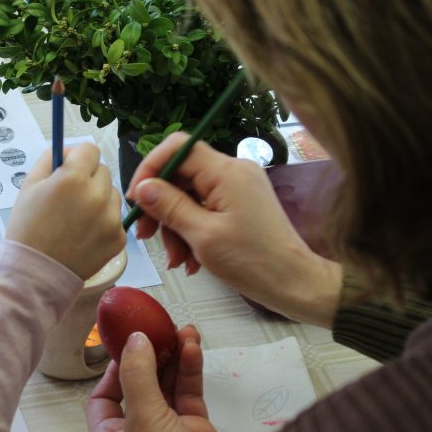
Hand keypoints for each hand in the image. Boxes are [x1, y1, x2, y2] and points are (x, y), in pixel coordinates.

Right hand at [5, 142, 124, 279]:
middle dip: (89, 178)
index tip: (68, 169)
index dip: (77, 158)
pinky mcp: (119, 238)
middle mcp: (97, 195)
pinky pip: (116, 218)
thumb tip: (68, 150)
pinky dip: (104, 222)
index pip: (90, 149)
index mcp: (73, 178)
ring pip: (112, 194)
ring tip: (77, 218)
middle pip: (103, 170)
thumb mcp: (29, 186)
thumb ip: (50, 159)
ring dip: (99, 199)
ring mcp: (111, 218)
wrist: (35, 273)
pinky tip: (85, 234)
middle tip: (70, 197)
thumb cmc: (27, 228)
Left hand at [86, 326, 250, 431]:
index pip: (104, 398)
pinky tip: (193, 348)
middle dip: (150, 356)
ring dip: (175, 358)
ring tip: (184, 331)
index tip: (127, 342)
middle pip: (140, 385)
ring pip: (168, 386)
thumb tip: (134, 339)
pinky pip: (190, 393)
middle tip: (160, 328)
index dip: (114, 368)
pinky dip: (191, 371)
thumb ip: (138, 374)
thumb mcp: (143, 417)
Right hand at [127, 132, 341, 327]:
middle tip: (147, 237)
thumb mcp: (202, 236)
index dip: (151, 168)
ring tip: (177, 260)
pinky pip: (206, 207)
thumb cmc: (252, 262)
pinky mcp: (242, 203)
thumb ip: (170, 207)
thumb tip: (143, 187)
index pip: (178, 147)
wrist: (294, 283)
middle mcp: (234, 171)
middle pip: (182, 174)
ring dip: (176, 226)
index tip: (137, 198)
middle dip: (161, 206)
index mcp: (226, 171)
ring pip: (191, 195)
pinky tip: (191, 260)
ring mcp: (239, 187)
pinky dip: (193, 230)